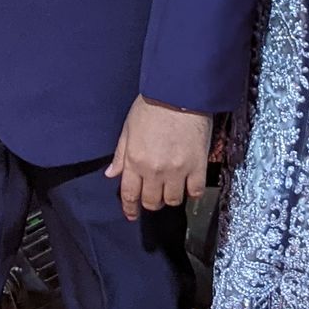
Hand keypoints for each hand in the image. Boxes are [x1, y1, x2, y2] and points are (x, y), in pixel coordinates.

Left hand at [105, 94, 211, 220]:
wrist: (179, 93)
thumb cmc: (151, 106)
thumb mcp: (128, 128)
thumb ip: (120, 154)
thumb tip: (111, 175)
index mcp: (134, 161)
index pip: (130, 194)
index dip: (130, 208)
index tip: (132, 215)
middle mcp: (154, 170)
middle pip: (152, 202)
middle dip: (150, 203)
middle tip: (153, 197)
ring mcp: (177, 170)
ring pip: (173, 200)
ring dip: (170, 198)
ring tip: (171, 189)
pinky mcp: (197, 166)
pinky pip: (195, 191)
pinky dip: (192, 192)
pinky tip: (189, 185)